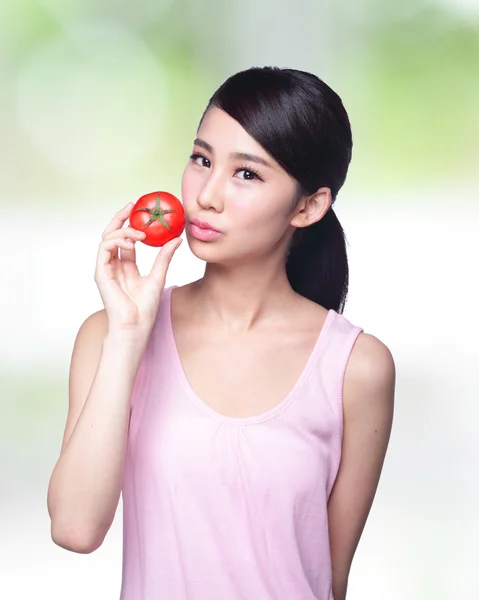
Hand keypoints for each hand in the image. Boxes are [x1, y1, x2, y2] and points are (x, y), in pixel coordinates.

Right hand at [94, 202, 181, 334]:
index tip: (140, 211)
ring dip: (123, 230)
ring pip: (107, 238)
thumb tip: (176, 239)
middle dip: (120, 218)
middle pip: (113, 234)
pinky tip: (131, 241)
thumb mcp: (159, 276)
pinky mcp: (101, 272)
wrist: (136, 325)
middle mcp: (114, 265)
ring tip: (140, 232)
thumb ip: (164, 257)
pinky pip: (104, 248)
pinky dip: (116, 240)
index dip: (131, 223)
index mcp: (127, 266)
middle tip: (132, 205)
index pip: (126, 239)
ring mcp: (106, 268)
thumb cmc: (146, 308)